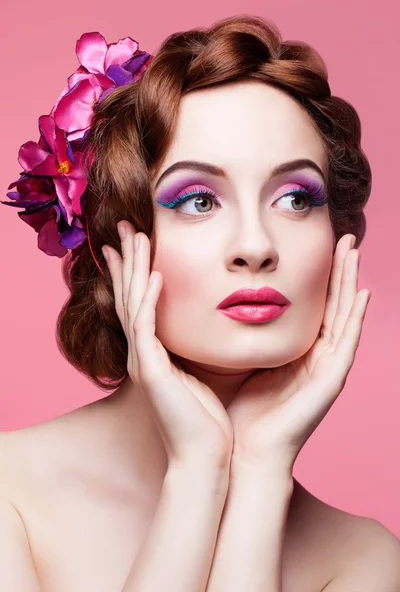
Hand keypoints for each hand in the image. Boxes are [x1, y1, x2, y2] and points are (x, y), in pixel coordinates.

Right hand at [102, 220, 232, 470]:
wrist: (205, 458)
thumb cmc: (206, 421)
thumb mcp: (201, 373)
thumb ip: (199, 348)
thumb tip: (214, 326)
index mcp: (155, 354)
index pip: (140, 303)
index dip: (136, 272)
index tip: (137, 244)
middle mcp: (144, 354)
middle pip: (129, 296)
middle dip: (127, 261)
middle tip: (124, 228)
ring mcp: (145, 362)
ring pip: (134, 305)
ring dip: (135, 270)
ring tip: (135, 238)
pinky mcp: (153, 372)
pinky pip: (147, 329)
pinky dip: (150, 301)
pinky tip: (156, 277)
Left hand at [226, 234, 370, 471]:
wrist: (242, 452)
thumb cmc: (239, 412)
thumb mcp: (244, 362)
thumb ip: (247, 338)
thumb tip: (227, 308)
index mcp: (298, 354)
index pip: (314, 308)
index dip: (319, 277)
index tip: (319, 246)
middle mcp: (317, 358)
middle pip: (333, 305)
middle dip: (339, 270)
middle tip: (344, 237)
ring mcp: (327, 369)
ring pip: (344, 316)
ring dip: (349, 282)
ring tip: (353, 250)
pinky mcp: (331, 381)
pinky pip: (347, 342)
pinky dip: (355, 317)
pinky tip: (362, 292)